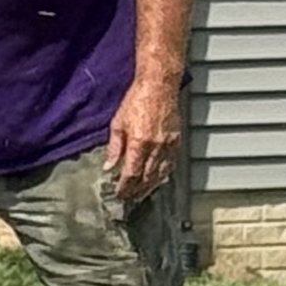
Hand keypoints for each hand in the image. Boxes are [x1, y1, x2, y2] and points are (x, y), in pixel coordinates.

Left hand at [106, 73, 184, 202]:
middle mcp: (156, 147)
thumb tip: (109, 167)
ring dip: (151, 186)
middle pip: (147, 178)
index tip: (120, 195)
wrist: (159, 85)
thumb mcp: (118, 123)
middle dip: (137, 191)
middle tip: (129, 199)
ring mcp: (169, 144)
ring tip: (142, 194)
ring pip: (161, 173)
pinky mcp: (177, 139)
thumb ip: (114, 148)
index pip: (131, 174)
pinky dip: (163, 174)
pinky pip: (171, 163)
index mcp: (139, 143)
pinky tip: (157, 178)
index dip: (125, 188)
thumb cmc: (137, 100)